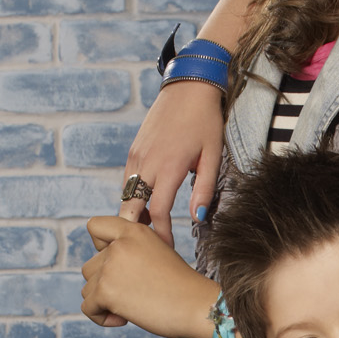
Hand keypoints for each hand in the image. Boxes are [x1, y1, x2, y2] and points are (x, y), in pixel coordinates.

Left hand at [81, 215, 220, 337]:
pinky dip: (102, 318)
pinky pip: (88, 308)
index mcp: (134, 231)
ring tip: (131, 307)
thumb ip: (131, 251)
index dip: (99, 246)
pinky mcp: (106, 291)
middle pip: (90, 266)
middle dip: (106, 284)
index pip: (95, 226)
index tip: (117, 262)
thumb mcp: (158, 253)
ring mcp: (110, 267)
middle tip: (134, 294)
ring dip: (104, 302)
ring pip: (88, 288)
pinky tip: (124, 319)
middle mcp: (119, 245)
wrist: (198, 307)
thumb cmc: (183, 287)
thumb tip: (108, 266)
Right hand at [122, 78, 226, 243]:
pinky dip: (133, 196)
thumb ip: (204, 189)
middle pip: (130, 207)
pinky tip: (146, 205)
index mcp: (168, 167)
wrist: (187, 88)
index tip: (167, 249)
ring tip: (148, 230)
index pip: (158, 212)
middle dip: (135, 230)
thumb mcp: (212, 156)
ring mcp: (136, 156)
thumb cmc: (205, 121)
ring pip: (126, 195)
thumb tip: (199, 218)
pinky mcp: (134, 150)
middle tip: (147, 247)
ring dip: (133, 214)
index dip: (161, 234)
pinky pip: (128, 180)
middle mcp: (146, 163)